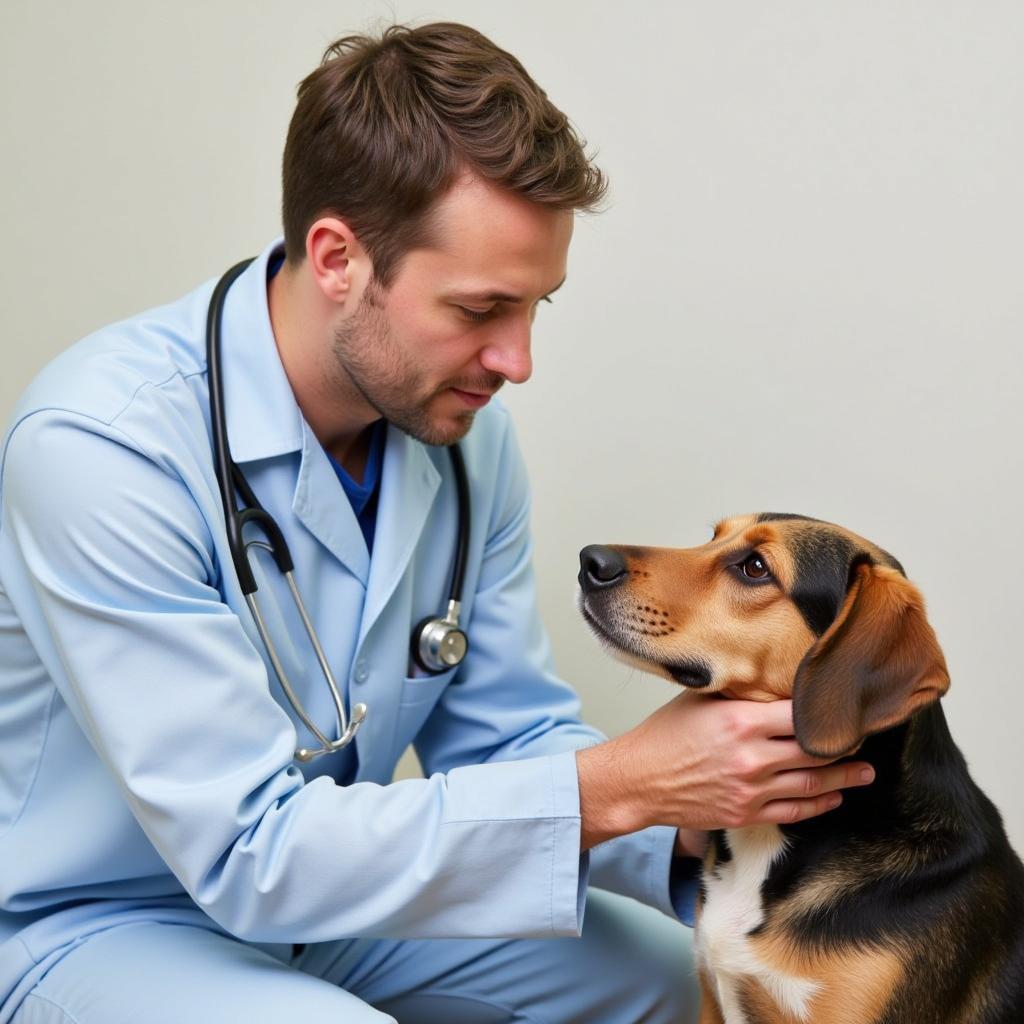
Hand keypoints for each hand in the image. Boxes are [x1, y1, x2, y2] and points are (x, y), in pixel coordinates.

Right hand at [577, 693, 874, 850]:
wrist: (638, 780)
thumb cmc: (664, 735)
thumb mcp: (700, 700)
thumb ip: (741, 695)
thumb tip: (776, 684)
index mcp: (740, 721)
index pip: (801, 715)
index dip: (829, 714)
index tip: (849, 710)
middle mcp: (750, 757)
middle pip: (814, 751)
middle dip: (845, 747)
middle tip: (866, 741)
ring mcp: (749, 790)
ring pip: (811, 785)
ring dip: (843, 779)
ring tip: (865, 773)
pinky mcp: (745, 814)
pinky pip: (793, 811)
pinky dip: (818, 804)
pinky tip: (834, 796)